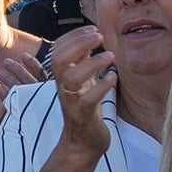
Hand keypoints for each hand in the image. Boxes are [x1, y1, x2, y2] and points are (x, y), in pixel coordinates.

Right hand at [45, 26, 113, 154]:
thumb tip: (90, 36)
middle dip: (78, 43)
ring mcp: (71, 101)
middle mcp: (63, 86)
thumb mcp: (82, 80)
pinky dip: (101, 87)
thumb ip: (82, 60)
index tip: (93, 28)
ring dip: (91, 64)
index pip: (58, 48)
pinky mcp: (83, 116)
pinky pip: (87, 100)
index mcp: (62, 75)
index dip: (74, 35)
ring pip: (72, 78)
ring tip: (110, 56)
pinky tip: (113, 78)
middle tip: (99, 36)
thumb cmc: (85, 108)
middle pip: (58, 59)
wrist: (82, 142)